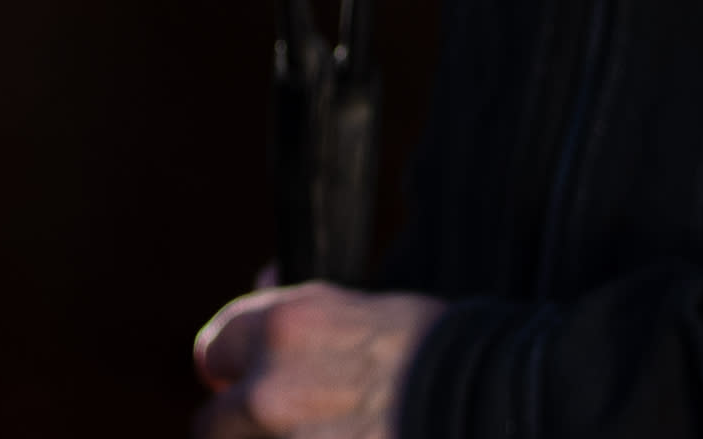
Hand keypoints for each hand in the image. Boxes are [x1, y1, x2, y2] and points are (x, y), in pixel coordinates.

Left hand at [192, 279, 441, 435]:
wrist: (489, 408)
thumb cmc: (434, 354)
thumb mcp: (363, 309)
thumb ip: (301, 312)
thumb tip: (262, 279)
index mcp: (283, 328)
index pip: (213, 351)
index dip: (231, 370)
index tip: (239, 384)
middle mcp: (272, 391)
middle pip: (213, 425)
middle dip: (241, 427)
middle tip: (280, 427)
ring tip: (321, 436)